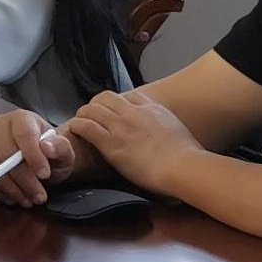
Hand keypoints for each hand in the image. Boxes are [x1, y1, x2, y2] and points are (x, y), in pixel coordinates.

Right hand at [0, 109, 77, 206]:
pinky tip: (11, 197)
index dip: (34, 156)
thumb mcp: (64, 153)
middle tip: (39, 197)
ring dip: (11, 189)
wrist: (36, 162)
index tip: (45, 175)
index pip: (24, 134)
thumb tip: (46, 147)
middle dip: (25, 180)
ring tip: (27, 200)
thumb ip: (61, 148)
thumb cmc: (50, 155)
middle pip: (6, 153)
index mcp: (21, 118)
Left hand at [65, 87, 202, 188]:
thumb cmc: (187, 157)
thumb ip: (167, 129)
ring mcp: (122, 126)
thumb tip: (170, 138)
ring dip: (83, 114)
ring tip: (79, 122)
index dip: (116, 102)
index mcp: (153, 110)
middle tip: (91, 115)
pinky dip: (77, 126)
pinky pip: (86, 127)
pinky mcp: (111, 143)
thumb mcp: (178, 132)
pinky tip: (75, 130)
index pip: (128, 95)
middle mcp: (135, 113)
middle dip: (96, 105)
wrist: (183, 166)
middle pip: (106, 97)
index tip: (112, 110)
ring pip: (92, 109)